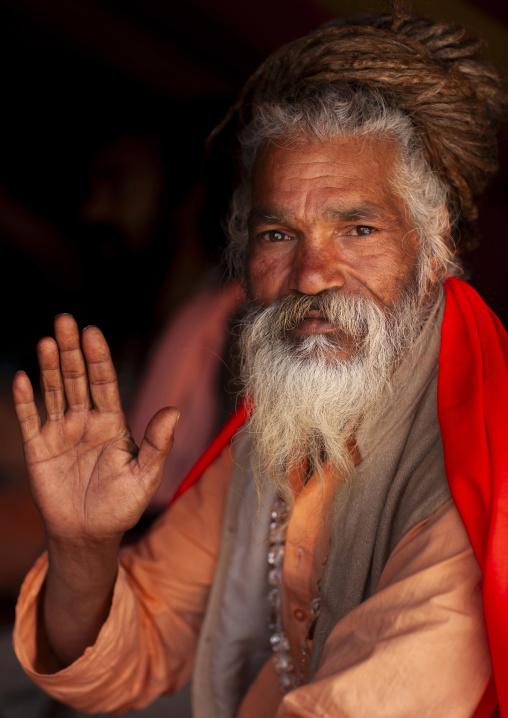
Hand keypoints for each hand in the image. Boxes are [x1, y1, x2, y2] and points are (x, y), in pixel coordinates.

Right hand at [12, 314, 178, 543]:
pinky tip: (21, 379)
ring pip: (54, 392)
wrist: (89, 534)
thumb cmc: (121, 505)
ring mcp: (61, 433)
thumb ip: (157, 445)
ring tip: (48, 340)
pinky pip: (30, 420)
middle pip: (77, 379)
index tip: (92, 333)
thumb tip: (174, 411)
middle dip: (72, 351)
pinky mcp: (39, 449)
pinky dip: (25, 401)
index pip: (104, 382)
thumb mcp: (145, 476)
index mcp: (112, 423)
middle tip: (65, 320)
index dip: (98, 358)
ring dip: (49, 367)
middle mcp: (85, 421)